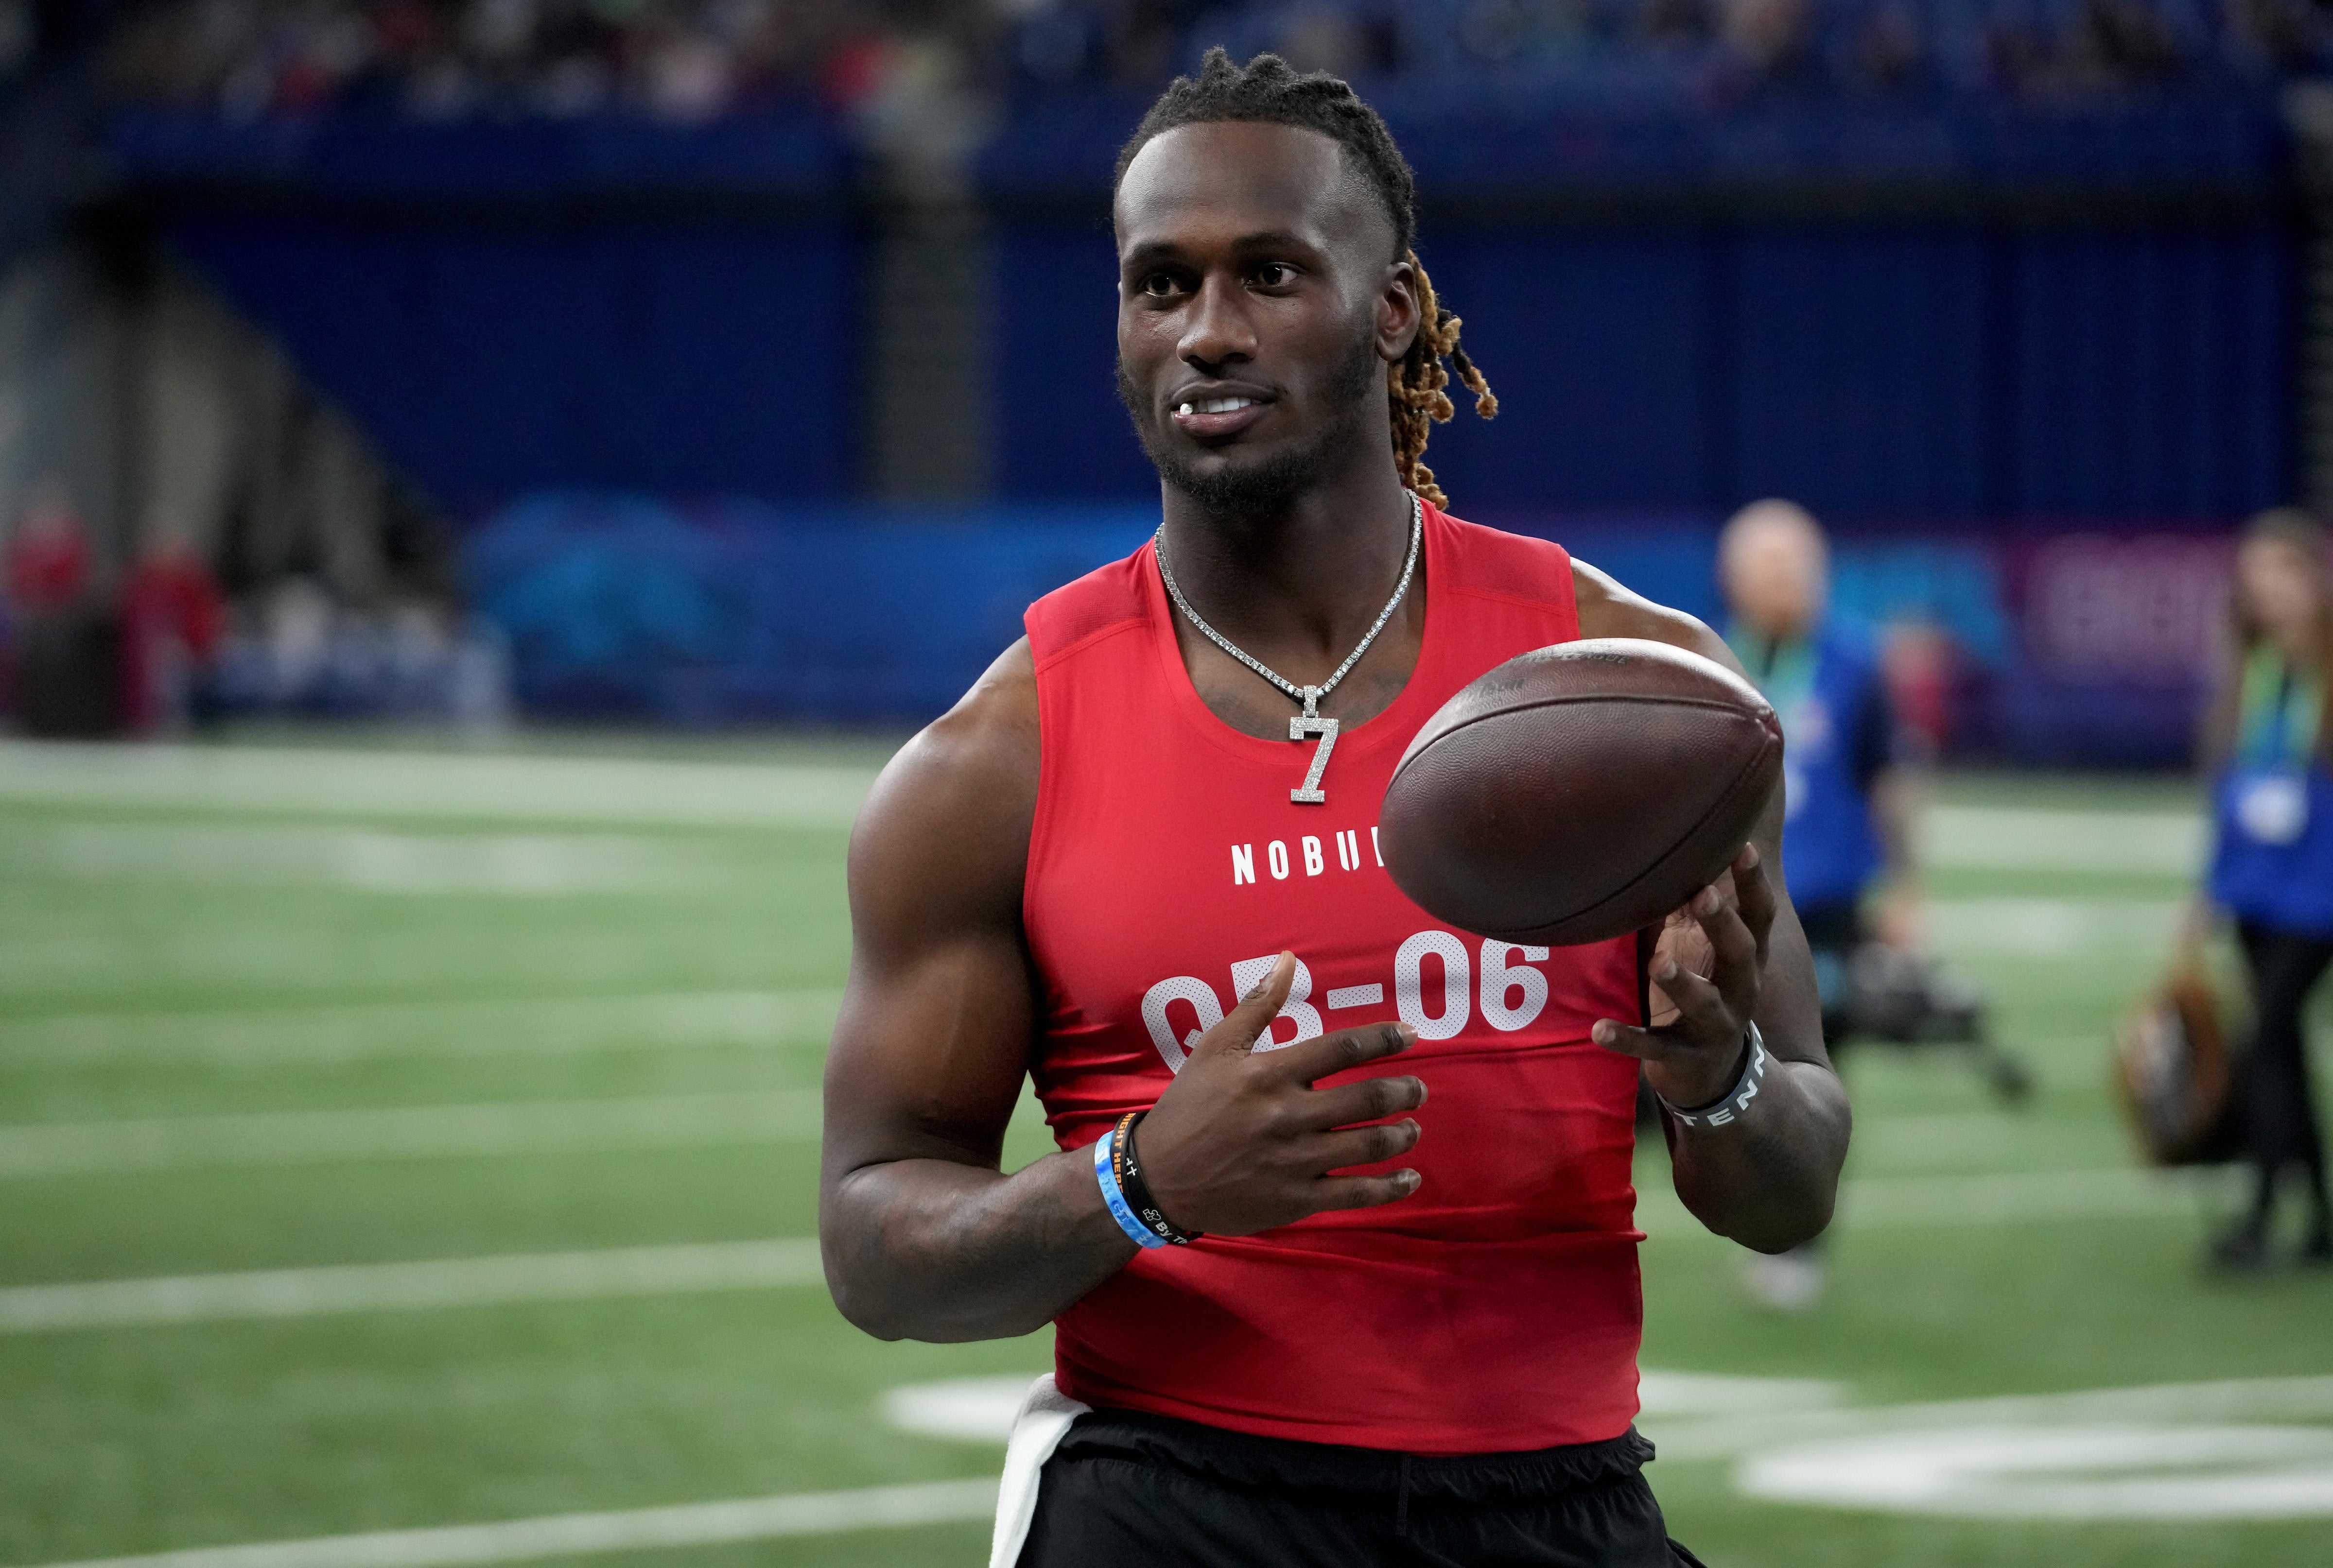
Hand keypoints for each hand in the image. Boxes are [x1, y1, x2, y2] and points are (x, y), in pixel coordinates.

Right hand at [1134, 952, 1426, 1237]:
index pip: (1342, 1048)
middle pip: (1367, 1098)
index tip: (1412, 1035)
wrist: (1158, 1178)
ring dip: (1401, 1135)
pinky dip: (1390, 1187)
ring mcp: (1295, 1161)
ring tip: (1413, 1128)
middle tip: (1418, 1089)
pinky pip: (1356, 1193)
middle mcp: (1289, 1115)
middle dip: (1403, 1092)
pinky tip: (1410, 1179)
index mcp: (1270, 1074)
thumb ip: (1257, 1006)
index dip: (1385, 1039)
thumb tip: (1289, 960)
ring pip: (1368, 1145)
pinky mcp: (1296, 1200)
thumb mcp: (1215, 1049)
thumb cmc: (1188, 1107)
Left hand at [1592, 843, 1775, 1108]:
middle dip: (1723, 923)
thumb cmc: (1700, 986)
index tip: (1743, 846)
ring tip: (1656, 963)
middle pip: (1741, 951)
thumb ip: (1690, 902)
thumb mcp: (1700, 945)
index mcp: (1745, 956)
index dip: (1752, 882)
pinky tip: (1598, 1030)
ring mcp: (1716, 1026)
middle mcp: (1740, 989)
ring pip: (1704, 1003)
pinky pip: (1654, 1048)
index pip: (1758, 914)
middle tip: (1702, 894)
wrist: (1713, 1072)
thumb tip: (1672, 840)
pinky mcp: (1685, 1057)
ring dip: (1680, 981)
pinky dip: (1627, 1039)